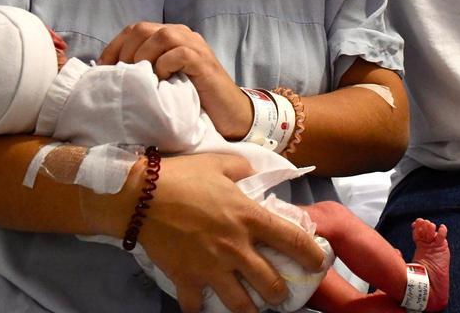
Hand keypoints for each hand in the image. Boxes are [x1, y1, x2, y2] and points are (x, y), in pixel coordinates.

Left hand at [99, 22, 252, 138]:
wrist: (230, 114)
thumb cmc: (193, 100)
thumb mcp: (163, 82)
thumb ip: (145, 70)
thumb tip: (110, 75)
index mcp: (169, 37)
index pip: (134, 30)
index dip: (114, 47)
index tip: (102, 70)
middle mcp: (181, 35)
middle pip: (142, 28)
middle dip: (125, 52)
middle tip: (122, 78)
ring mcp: (195, 46)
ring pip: (161, 36)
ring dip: (144, 57)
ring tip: (143, 79)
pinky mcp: (204, 61)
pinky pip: (179, 53)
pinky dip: (165, 66)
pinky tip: (163, 82)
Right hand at [138, 153, 326, 312]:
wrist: (141, 195)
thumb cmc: (183, 176)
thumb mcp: (221, 162)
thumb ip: (245, 168)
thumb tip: (255, 174)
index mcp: (248, 217)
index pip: (291, 240)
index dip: (311, 255)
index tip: (318, 263)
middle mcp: (236, 248)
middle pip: (270, 284)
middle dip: (280, 294)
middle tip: (281, 294)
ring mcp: (211, 268)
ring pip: (241, 305)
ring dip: (251, 310)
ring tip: (254, 310)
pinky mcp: (186, 279)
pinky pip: (196, 306)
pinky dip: (201, 309)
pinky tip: (204, 307)